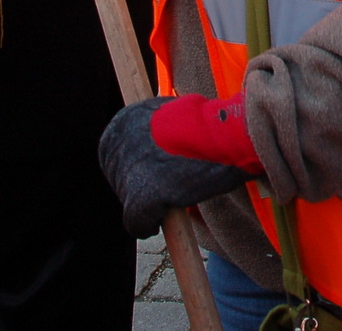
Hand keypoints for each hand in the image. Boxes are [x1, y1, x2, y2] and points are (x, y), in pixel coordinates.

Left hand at [98, 98, 257, 238]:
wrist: (224, 135)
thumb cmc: (208, 125)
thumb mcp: (172, 115)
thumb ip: (154, 130)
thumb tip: (154, 146)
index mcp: (125, 120)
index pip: (117, 153)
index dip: (137, 166)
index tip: (154, 172)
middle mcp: (118, 144)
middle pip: (120, 177)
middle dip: (139, 185)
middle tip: (164, 188)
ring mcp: (128, 172)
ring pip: (128, 201)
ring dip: (147, 204)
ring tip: (171, 198)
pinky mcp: (141, 198)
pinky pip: (137, 223)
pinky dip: (147, 226)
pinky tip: (159, 222)